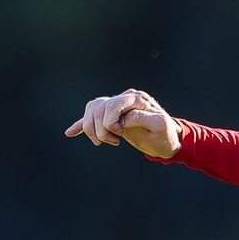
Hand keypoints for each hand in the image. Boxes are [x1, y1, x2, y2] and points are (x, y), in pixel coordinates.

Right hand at [65, 89, 181, 158]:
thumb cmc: (166, 133)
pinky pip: (91, 118)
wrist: (168, 140)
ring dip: (92, 128)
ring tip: (104, 141)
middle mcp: (124, 99)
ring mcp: (116, 107)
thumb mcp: (160, 126)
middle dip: (101, 127)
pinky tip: (70, 133)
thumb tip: (124, 118)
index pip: (112, 103)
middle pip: (98, 108)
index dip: (110, 120)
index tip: (120, 133)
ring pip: (91, 111)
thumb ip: (142, 118)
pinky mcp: (111, 118)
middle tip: (115, 140)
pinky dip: (80, 125)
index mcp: (136, 98)